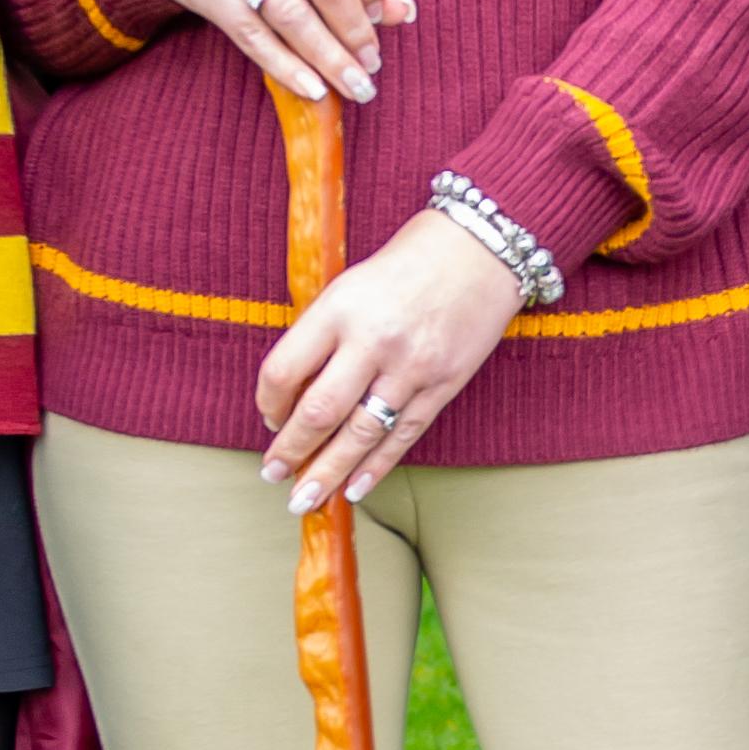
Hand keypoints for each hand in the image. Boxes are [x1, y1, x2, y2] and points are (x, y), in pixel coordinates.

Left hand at [258, 207, 524, 508]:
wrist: (480, 250)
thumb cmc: (408, 263)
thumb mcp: (351, 284)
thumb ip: (324, 334)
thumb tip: (295, 395)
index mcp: (340, 308)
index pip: (285, 370)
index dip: (269, 404)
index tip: (269, 420)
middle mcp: (373, 341)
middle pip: (319, 412)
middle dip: (291, 451)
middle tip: (272, 475)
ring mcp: (411, 367)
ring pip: (360, 434)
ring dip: (328, 473)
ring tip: (305, 500)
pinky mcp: (443, 385)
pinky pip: (403, 436)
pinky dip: (376, 466)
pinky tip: (354, 489)